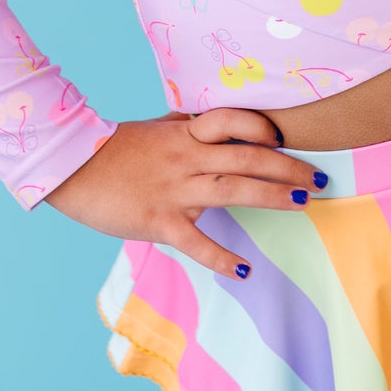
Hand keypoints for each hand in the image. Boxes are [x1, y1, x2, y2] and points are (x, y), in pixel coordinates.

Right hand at [41, 106, 327, 278]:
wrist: (69, 168)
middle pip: (248, 157)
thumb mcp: (154, 129)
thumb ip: (185, 126)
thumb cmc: (113, 151)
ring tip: (305, 203)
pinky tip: (243, 269)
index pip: (233, 121)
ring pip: (234, 190)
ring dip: (274, 196)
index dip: (262, 127)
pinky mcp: (158, 220)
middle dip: (289, 168)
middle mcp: (186, 157)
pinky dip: (221, 258)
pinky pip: (196, 242)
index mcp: (185, 132)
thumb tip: (210, 122)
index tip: (285, 138)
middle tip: (321, 179)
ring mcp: (174, 189)